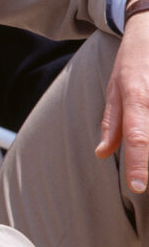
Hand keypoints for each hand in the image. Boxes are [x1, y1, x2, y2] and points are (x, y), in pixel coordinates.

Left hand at [96, 0, 148, 192]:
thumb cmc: (134, 60)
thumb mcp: (115, 88)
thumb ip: (113, 123)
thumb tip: (102, 153)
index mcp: (136, 96)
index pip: (137, 136)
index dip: (139, 164)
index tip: (137, 187)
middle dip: (147, 154)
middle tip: (140, 172)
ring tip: (141, 120)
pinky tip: (146, 125)